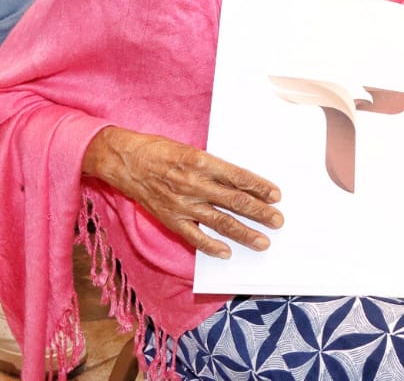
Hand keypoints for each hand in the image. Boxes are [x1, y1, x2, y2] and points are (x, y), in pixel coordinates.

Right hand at [82, 127, 281, 257]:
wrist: (125, 160)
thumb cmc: (161, 150)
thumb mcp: (192, 149)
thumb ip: (215, 167)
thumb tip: (243, 182)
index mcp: (202, 161)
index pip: (238, 177)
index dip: (259, 187)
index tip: (276, 195)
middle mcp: (194, 184)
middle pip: (235, 201)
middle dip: (260, 212)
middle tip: (278, 221)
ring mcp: (182, 204)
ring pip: (220, 221)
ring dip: (244, 233)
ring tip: (262, 241)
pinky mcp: (170, 219)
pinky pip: (194, 236)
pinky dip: (211, 246)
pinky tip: (226, 252)